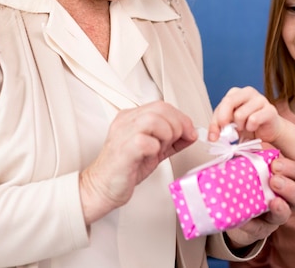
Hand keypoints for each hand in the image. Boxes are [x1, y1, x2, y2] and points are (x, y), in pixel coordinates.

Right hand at [79, 101, 196, 223]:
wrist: (102, 187)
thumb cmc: (126, 168)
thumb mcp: (154, 149)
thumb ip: (172, 140)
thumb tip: (192, 133)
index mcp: (132, 117)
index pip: (163, 106)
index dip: (182, 118)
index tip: (190, 133)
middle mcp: (126, 121)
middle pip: (161, 108)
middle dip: (178, 125)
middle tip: (176, 142)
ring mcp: (122, 134)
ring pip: (154, 120)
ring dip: (167, 135)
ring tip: (161, 149)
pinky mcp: (123, 150)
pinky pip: (145, 141)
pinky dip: (155, 148)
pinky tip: (151, 156)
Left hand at [209, 86, 283, 143]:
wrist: (269, 131)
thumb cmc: (248, 125)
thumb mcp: (231, 124)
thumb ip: (220, 126)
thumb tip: (212, 137)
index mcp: (236, 93)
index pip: (220, 105)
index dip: (214, 122)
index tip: (213, 137)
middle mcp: (248, 92)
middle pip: (228, 101)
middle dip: (224, 120)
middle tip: (226, 132)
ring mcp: (260, 99)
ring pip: (240, 114)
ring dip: (240, 126)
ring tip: (245, 127)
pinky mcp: (270, 110)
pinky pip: (253, 120)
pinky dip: (251, 128)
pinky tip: (253, 128)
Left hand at [224, 156, 294, 247]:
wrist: (233, 209)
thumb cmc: (246, 181)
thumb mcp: (247, 167)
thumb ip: (247, 158)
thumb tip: (236, 146)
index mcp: (284, 179)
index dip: (289, 168)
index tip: (275, 164)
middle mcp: (285, 198)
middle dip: (291, 188)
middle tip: (275, 181)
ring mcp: (275, 216)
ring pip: (285, 214)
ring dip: (280, 208)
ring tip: (273, 203)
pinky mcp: (261, 229)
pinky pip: (259, 228)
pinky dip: (252, 224)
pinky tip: (245, 220)